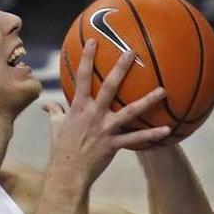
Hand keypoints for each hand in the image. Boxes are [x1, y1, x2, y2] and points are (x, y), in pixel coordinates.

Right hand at [50, 39, 170, 183]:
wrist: (66, 172)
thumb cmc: (61, 149)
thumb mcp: (55, 127)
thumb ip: (53, 112)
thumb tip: (46, 105)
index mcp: (78, 108)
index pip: (82, 78)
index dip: (87, 59)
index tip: (93, 41)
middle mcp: (93, 115)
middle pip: (109, 87)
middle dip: (121, 68)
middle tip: (132, 52)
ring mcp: (105, 129)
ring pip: (130, 111)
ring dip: (147, 100)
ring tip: (163, 90)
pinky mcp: (114, 144)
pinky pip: (136, 138)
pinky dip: (152, 135)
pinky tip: (167, 129)